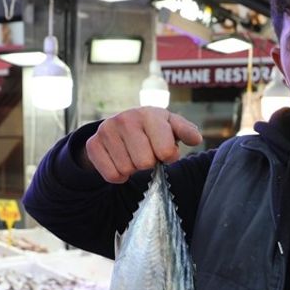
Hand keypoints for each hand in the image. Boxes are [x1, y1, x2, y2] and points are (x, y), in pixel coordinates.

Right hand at [83, 108, 201, 182]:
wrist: (121, 126)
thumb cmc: (154, 129)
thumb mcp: (171, 126)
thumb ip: (185, 131)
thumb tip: (196, 139)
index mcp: (150, 113)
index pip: (165, 152)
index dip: (168, 156)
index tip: (165, 150)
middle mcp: (126, 118)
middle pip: (144, 163)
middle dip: (148, 163)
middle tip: (146, 153)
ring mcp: (107, 130)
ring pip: (126, 170)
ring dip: (133, 169)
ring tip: (133, 155)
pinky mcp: (93, 143)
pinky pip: (111, 175)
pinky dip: (118, 175)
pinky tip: (121, 162)